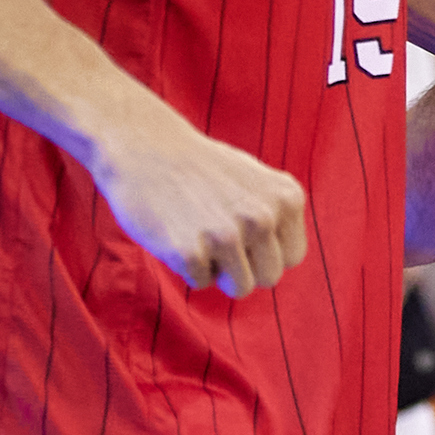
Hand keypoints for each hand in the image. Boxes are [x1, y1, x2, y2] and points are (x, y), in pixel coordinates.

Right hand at [89, 116, 309, 295]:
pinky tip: (176, 233)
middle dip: (244, 265)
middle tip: (216, 234)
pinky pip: (201, 283)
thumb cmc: (201, 167)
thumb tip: (289, 258)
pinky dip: (186, 267)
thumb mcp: (257, 179)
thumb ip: (279, 215)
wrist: (144, 146)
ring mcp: (226, 235)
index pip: (291, 257)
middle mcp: (263, 217)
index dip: (264, 250)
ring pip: (240, 288)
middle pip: (269, 277)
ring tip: (198, 234)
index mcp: (286, 198)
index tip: (241, 230)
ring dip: (217, 269)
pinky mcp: (189, 252)